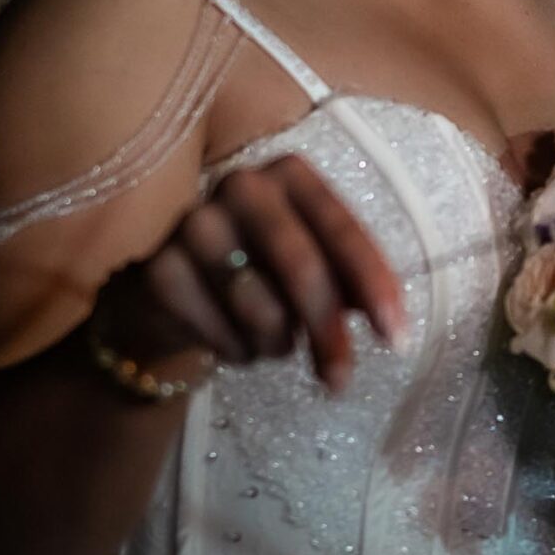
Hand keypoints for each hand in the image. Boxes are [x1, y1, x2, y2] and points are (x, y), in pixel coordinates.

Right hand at [94, 156, 403, 393]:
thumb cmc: (259, 272)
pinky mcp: (157, 268)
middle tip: (341, 380)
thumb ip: (350, 281)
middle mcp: (240, 185)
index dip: (373, 283)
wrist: (171, 294)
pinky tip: (235, 343)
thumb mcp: (310, 267)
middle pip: (300, 264)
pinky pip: (218, 330)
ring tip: (275, 342)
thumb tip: (391, 320)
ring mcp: (192, 222)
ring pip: (259, 305)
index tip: (396, 338)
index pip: (341, 227)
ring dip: (278, 342)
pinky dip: (239, 350)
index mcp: (288, 174)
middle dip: (327, 330)